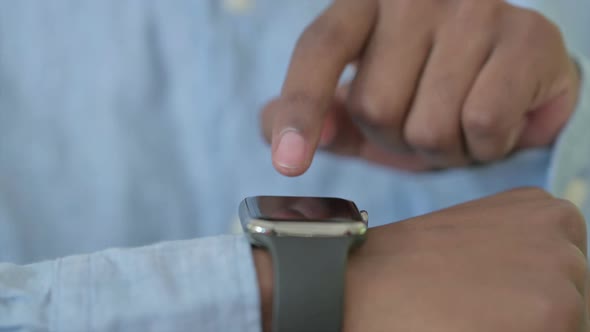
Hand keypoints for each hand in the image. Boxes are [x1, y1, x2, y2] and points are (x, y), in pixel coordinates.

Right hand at [253, 188, 587, 330]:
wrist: (356, 287)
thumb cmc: (405, 270)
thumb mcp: (474, 239)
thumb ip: (523, 251)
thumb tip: (546, 292)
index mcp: (544, 209)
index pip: (568, 276)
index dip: (527, 296)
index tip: (489, 296)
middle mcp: (564, 232)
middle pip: (574, 303)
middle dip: (533, 316)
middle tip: (470, 308)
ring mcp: (566, 272)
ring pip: (566, 325)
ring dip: (524, 330)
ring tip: (469, 319)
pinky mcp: (558, 314)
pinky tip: (473, 328)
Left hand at [261, 0, 580, 175]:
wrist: (515, 82)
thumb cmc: (430, 90)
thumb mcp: (364, 101)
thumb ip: (315, 110)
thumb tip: (269, 129)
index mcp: (364, 4)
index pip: (319, 49)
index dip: (300, 107)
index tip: (288, 163)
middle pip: (374, 107)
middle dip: (397, 138)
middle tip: (423, 119)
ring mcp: (474, 8)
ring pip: (428, 125)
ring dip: (442, 148)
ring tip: (460, 121)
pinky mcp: (527, 36)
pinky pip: (482, 123)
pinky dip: (485, 145)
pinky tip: (494, 124)